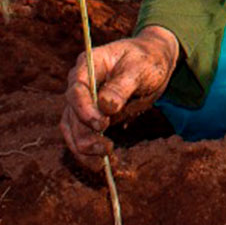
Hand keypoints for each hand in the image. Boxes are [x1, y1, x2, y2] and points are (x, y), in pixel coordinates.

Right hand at [60, 26, 178, 167]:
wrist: (154, 63)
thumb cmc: (147, 60)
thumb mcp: (140, 69)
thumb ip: (122, 86)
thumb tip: (106, 106)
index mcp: (89, 64)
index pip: (77, 88)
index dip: (84, 109)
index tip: (101, 125)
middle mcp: (80, 83)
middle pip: (72, 112)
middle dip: (84, 134)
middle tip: (104, 149)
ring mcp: (83, 101)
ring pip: (72, 128)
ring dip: (83, 147)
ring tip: (100, 164)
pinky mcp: (90, 117)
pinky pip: (81, 135)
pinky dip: (87, 151)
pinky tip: (99, 164)